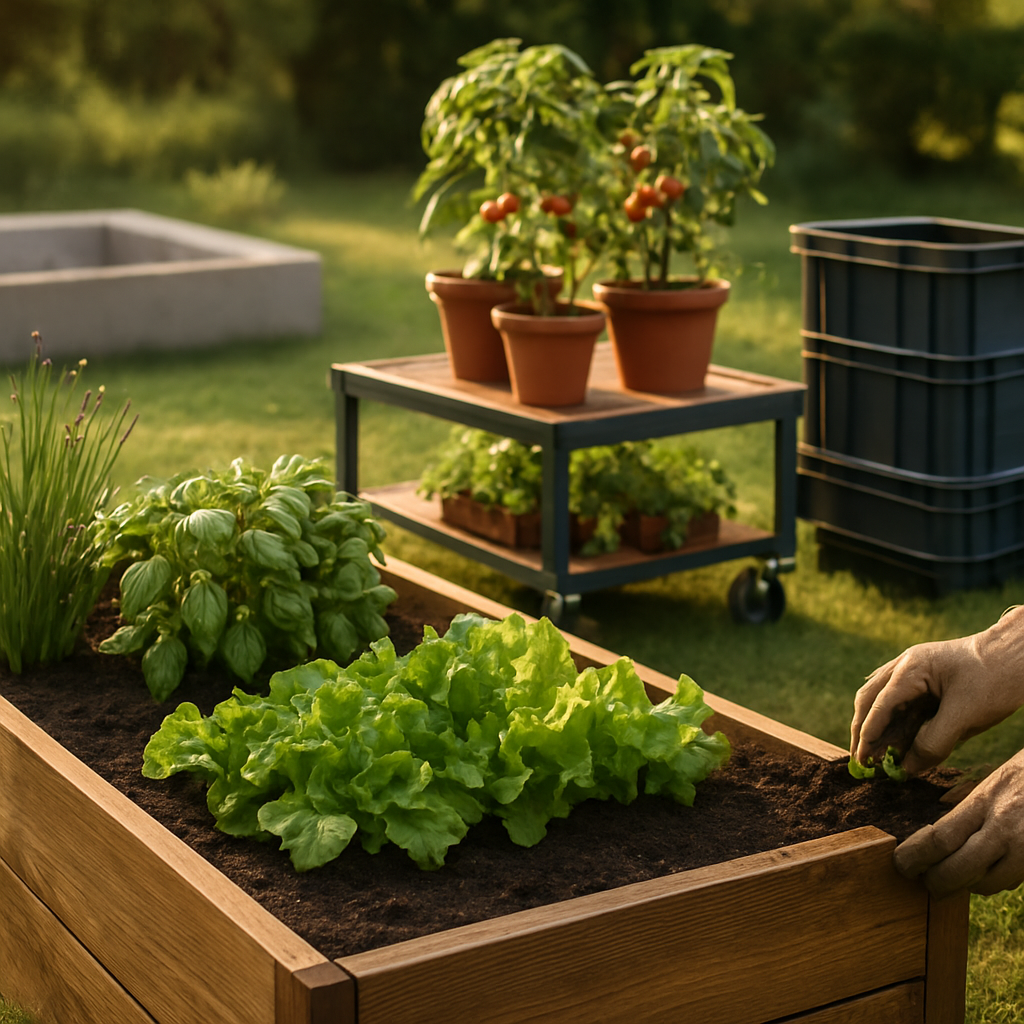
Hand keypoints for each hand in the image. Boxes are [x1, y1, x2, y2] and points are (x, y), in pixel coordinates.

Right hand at [850, 607, 1023, 775]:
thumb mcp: (965, 715)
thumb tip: (907, 768)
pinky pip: (902, 703)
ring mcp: (915, 671)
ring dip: (878, 728)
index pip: (879, 705)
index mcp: (910, 668)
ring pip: (883, 701)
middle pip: (870, 699)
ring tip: (875, 756)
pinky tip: (896, 742)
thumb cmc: (996, 679)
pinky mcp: (928, 680)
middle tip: (860, 759)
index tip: (861, 760)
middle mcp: (905, 666)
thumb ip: (933, 742)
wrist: (1020, 655)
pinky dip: (895, 724)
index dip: (868, 735)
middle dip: (863, 730)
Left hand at [893, 748, 1023, 897]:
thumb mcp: (994, 783)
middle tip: (926, 884)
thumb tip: (938, 839)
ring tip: (955, 877)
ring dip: (966, 886)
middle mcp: (1005, 827)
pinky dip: (993, 882)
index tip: (901, 864)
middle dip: (937, 882)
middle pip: (959, 869)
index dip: (916, 856)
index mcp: (985, 801)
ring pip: (986, 884)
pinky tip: (986, 871)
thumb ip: (970, 809)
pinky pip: (1011, 882)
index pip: (940, 837)